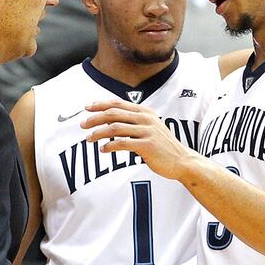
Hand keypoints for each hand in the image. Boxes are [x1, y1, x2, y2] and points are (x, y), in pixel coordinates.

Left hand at [81, 100, 195, 180]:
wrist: (182, 161)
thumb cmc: (163, 146)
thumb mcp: (150, 128)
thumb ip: (133, 122)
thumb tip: (109, 120)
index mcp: (145, 112)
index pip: (118, 104)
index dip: (101, 104)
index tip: (87, 108)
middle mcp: (145, 118)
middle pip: (113, 113)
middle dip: (95, 118)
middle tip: (82, 125)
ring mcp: (147, 131)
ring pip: (115, 128)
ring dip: (98, 133)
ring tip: (88, 139)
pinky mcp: (147, 145)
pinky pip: (122, 143)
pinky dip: (110, 146)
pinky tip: (103, 149)